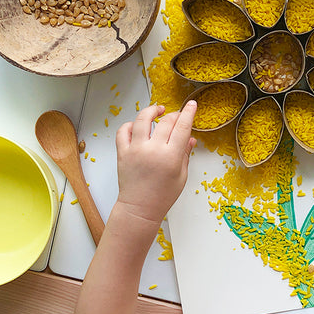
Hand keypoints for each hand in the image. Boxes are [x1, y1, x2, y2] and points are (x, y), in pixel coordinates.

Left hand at [115, 102, 196, 222]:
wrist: (140, 208)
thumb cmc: (162, 196)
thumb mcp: (181, 175)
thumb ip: (185, 154)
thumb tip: (191, 138)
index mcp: (170, 156)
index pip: (182, 127)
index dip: (188, 113)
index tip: (191, 105)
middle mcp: (152, 150)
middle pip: (166, 121)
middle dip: (174, 114)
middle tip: (178, 115)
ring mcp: (136, 150)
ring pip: (142, 119)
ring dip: (151, 111)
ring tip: (157, 111)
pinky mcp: (122, 152)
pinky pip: (123, 131)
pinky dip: (130, 124)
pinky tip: (138, 125)